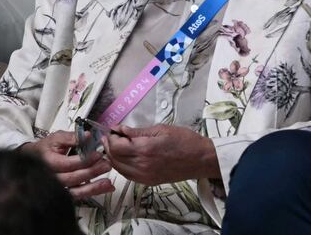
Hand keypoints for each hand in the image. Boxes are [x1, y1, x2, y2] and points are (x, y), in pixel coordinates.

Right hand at [21, 130, 114, 198]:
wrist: (35, 160)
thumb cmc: (46, 149)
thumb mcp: (56, 138)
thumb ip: (72, 137)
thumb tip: (87, 136)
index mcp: (49, 163)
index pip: (67, 164)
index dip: (83, 160)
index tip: (97, 154)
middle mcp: (52, 178)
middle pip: (73, 178)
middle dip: (91, 172)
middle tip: (105, 164)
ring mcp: (58, 188)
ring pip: (76, 191)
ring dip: (93, 187)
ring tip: (107, 181)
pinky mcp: (65, 193)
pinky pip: (79, 195)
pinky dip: (93, 192)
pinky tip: (105, 188)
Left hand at [103, 124, 220, 185]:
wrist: (201, 159)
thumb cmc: (184, 140)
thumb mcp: (161, 129)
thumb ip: (137, 131)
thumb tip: (119, 129)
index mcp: (145, 149)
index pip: (116, 146)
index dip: (110, 138)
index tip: (112, 130)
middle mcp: (142, 166)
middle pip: (114, 158)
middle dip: (109, 146)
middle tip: (111, 136)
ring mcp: (145, 177)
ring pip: (119, 168)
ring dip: (114, 157)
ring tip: (117, 145)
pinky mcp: (148, 182)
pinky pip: (128, 175)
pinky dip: (122, 166)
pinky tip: (126, 157)